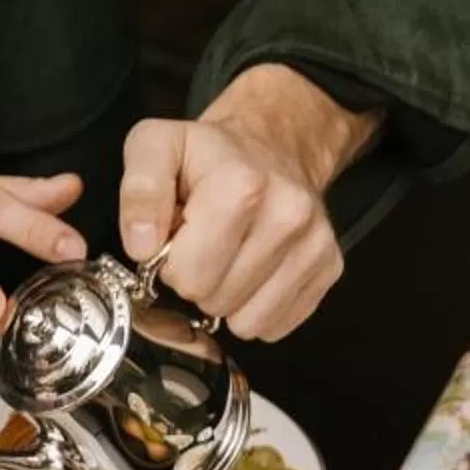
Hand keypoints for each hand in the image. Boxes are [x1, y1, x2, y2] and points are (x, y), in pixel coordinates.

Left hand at [120, 64, 379, 339]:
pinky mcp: (329, 267)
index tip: (181, 238)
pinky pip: (276, 325)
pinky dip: (257, 308)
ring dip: (228, 299)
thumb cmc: (208, 155)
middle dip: (200, 282)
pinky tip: (254, 271)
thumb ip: (140, 191)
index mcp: (243, 185)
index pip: (190, 275)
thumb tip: (143, 246)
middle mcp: (289, 214)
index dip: (174, 263)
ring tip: (229, 257)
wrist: (272, 144)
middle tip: (204, 247)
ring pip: (248, 323)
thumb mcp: (155, 147)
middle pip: (217, 301)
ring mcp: (314, 244)